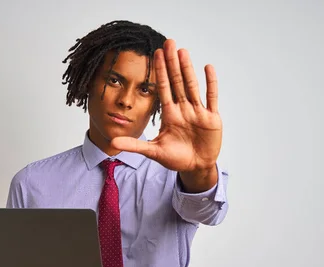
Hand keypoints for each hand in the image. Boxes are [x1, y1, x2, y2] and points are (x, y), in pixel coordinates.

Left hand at [111, 38, 221, 172]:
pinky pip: (211, 98)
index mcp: (170, 114)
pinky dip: (210, 84)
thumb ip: (134, 146)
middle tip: (169, 42)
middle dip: (172, 63)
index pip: (163, 89)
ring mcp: (198, 112)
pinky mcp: (211, 118)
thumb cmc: (176, 158)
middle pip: (177, 82)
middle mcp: (183, 109)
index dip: (160, 72)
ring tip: (183, 51)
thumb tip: (112, 144)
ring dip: (188, 69)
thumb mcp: (154, 152)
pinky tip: (208, 68)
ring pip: (192, 86)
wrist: (196, 167)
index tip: (155, 54)